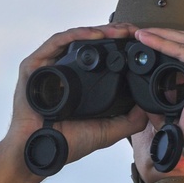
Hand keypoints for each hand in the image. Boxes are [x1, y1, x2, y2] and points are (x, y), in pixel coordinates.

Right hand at [6, 24, 148, 169]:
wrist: (42, 151)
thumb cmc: (67, 142)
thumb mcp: (107, 130)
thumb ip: (129, 120)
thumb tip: (149, 108)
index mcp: (79, 82)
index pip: (101, 56)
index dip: (120, 47)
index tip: (139, 43)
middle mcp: (63, 71)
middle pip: (89, 43)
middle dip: (113, 34)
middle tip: (132, 31)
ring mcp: (48, 66)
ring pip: (75, 38)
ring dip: (99, 31)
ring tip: (119, 31)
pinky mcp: (34, 65)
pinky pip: (56, 43)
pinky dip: (76, 35)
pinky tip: (95, 35)